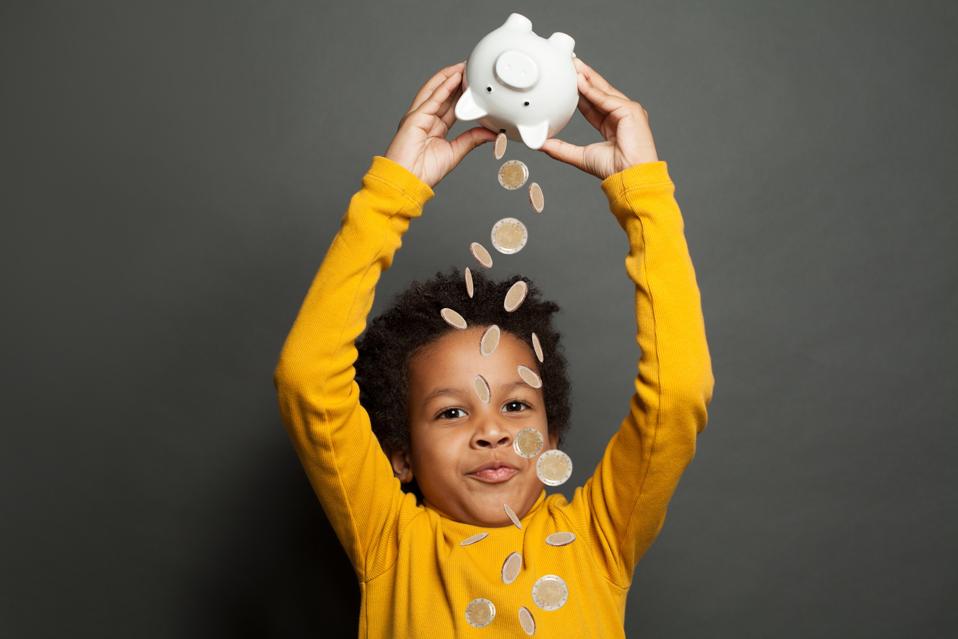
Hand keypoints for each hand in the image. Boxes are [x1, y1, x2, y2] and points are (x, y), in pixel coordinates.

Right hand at [385, 62, 497, 188]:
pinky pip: (432, 99)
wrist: (408, 181)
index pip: (449, 103)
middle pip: (442, 93)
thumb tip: (491, 134)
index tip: (473, 83)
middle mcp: (424, 118)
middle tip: (470, 68)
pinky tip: (454, 77)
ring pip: (434, 90)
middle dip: (455, 79)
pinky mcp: (414, 118)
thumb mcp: (455, 152)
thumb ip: (472, 139)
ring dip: (449, 77)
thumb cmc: (424, 172)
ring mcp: (418, 117)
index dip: (461, 92)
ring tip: (463, 66)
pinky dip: (443, 87)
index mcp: (433, 126)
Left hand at [538, 58, 658, 179]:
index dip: (580, 91)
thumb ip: (560, 149)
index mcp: (612, 124)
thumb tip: (541, 144)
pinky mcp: (631, 110)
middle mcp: (621, 114)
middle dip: (584, 77)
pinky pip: (607, 98)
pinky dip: (592, 90)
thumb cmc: (612, 169)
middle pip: (599, 91)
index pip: (592, 103)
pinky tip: (580, 81)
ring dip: (587, 77)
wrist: (629, 176)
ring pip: (603, 90)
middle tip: (569, 63)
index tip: (567, 81)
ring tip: (573, 64)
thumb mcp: (580, 156)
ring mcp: (628, 110)